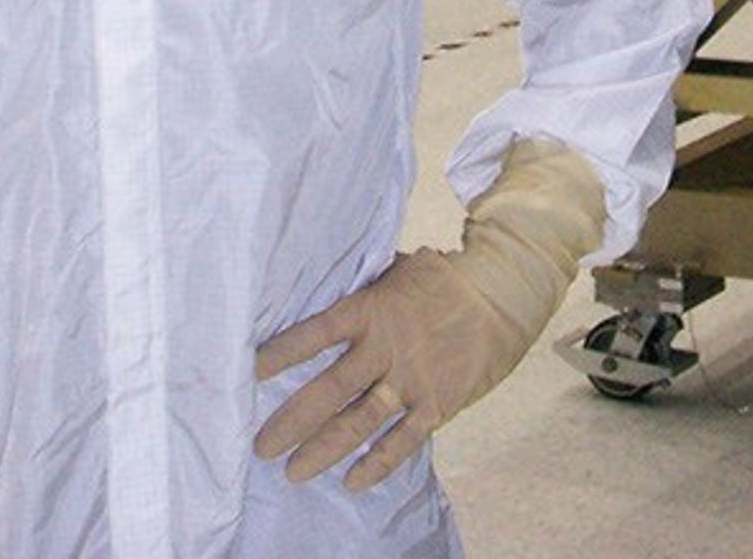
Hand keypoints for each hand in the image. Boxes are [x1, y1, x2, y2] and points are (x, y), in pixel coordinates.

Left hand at [252, 138, 602, 494]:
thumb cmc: (441, 281)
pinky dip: (378, 462)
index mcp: (371, 310)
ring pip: (359, 422)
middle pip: (330, 390)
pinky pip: (403, 440)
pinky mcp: (436, 404)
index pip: (316, 333)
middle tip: (262, 446)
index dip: (283, 353)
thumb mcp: (396, 272)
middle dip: (292, 421)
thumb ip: (361, 290)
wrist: (501, 296)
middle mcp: (386, 349)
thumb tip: (321, 288)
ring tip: (293, 472)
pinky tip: (353, 481)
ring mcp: (411, 380)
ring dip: (323, 450)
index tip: (250, 372)